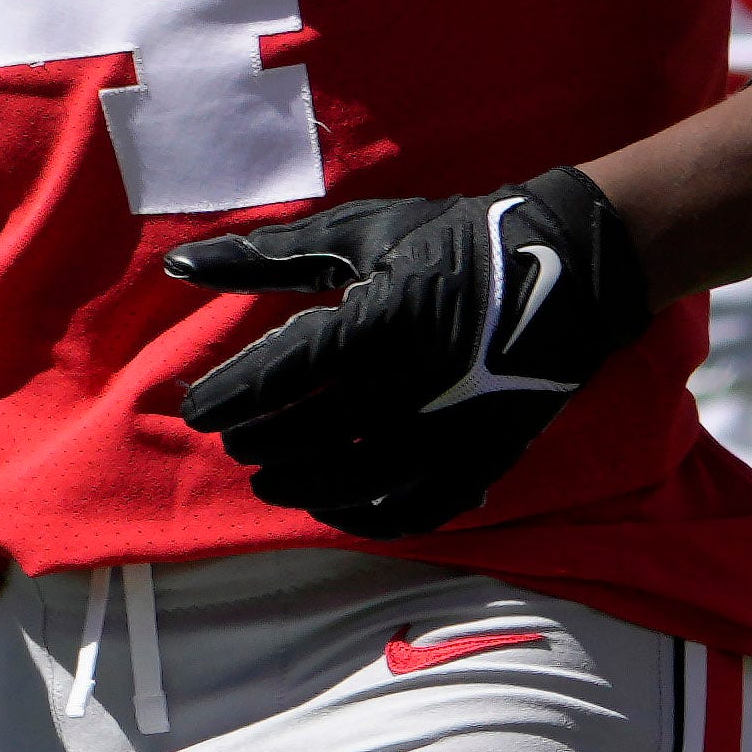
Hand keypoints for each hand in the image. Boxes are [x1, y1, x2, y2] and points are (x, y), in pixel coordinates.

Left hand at [169, 169, 651, 538]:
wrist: (569, 268)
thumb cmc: (458, 238)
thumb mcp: (363, 233)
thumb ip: (271, 255)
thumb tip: (182, 263)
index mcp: (382, 319)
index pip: (287, 372)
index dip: (233, 396)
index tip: (195, 410)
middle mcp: (413, 382)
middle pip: (313, 432)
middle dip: (261, 441)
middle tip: (231, 440)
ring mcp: (451, 427)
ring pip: (358, 480)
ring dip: (302, 485)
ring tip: (268, 480)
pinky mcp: (482, 456)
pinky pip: (416, 509)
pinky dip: (370, 519)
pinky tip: (337, 511)